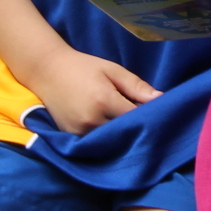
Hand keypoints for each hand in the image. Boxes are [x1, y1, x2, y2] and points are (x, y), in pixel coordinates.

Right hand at [26, 51, 160, 134]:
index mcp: (104, 100)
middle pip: (124, 132)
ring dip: (121, 135)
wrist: (48, 71)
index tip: (157, 114)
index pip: (135, 117)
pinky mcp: (71, 137)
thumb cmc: (83, 67)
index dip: (148, 116)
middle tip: (146, 123)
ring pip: (110, 141)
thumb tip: (162, 98)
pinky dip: (105, 139)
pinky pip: (95, 143)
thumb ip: (136, 86)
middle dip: (136, 128)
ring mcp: (79, 131)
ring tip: (128, 126)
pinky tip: (111, 131)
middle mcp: (91, 120)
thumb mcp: (112, 70)